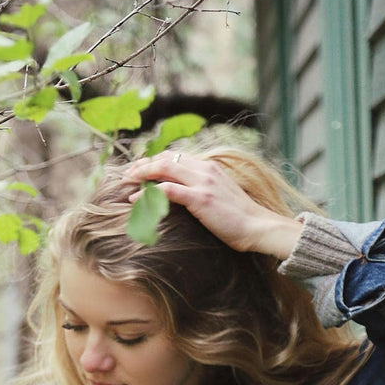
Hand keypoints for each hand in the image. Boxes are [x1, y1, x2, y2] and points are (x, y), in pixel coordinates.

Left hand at [123, 151, 302, 259]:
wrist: (258, 227)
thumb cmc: (240, 218)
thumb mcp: (221, 197)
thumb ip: (204, 190)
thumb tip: (185, 196)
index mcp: (209, 168)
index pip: (176, 157)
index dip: (155, 161)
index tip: (140, 169)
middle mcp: (205, 170)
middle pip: (166, 159)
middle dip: (143, 165)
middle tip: (127, 174)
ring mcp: (203, 183)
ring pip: (164, 169)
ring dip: (142, 175)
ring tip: (127, 182)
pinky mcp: (200, 198)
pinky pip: (168, 190)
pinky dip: (149, 193)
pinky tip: (136, 199)